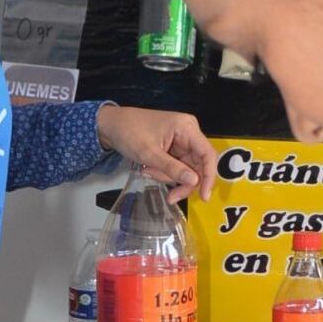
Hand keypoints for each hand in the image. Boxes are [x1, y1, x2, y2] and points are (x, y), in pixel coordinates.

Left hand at [95, 105, 217, 201]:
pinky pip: (177, 167)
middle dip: (183, 181)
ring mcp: (183, 142)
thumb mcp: (149, 153)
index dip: (209, 176)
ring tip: (147, 170)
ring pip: (187, 170)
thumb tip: (195, 182)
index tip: (204, 196)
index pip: (208, 154)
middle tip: (170, 196)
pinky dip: (164, 173)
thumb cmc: (130, 132)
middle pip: (199, 166)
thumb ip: (172, 168)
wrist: (112, 125)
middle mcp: (189, 134)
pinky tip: (149, 168)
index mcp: (187, 128)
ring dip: (169, 177)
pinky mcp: (175, 149)